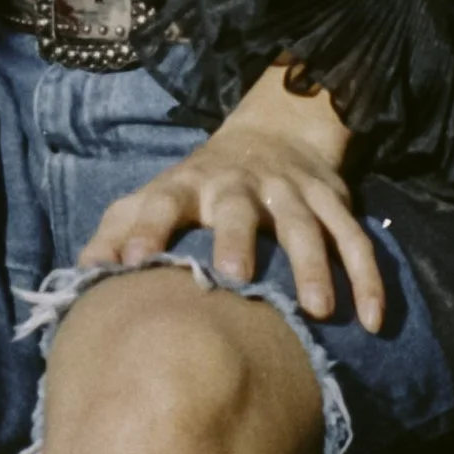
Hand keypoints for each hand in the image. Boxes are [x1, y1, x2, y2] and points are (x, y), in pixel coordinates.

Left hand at [79, 67, 384, 332]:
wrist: (274, 132)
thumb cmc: (199, 185)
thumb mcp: (155, 196)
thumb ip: (117, 229)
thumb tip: (81, 271)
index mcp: (189, 184)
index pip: (160, 200)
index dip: (144, 227)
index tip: (129, 262)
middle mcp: (240, 183)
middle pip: (239, 207)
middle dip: (237, 238)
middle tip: (235, 278)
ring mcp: (291, 191)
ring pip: (305, 225)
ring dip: (314, 266)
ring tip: (318, 311)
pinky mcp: (332, 201)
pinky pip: (356, 240)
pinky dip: (368, 278)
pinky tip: (372, 320)